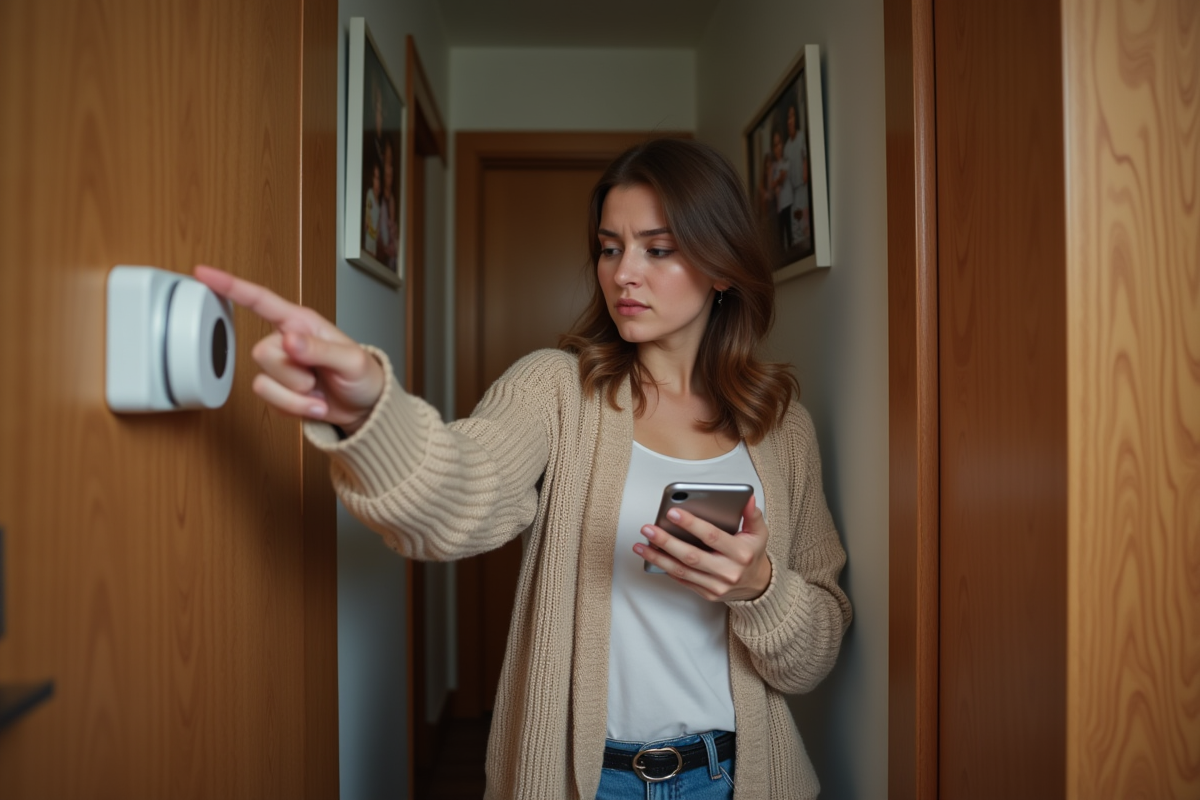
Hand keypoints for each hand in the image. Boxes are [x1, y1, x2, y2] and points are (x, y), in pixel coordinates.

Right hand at [193, 265, 384, 432]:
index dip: (231, 286)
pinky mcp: (278, 391)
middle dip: (292, 372)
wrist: (364, 407)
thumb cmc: (363, 375)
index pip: (260, 300)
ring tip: (318, 390)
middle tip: (318, 376)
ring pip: (264, 381)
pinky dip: (295, 408)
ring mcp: (280, 368)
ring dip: (296, 394)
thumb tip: (289, 339)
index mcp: (301, 323)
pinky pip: (270, 402)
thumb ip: (319, 349)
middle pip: (261, 353)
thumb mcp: (350, 360)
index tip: (203, 273)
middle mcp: (286, 341)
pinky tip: (314, 403)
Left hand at [634, 496, 771, 602]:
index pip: (712, 536)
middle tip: (648, 529)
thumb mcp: (758, 533)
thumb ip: (752, 515)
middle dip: (666, 541)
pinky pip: (683, 580)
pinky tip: (652, 557)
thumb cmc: (753, 554)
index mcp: (741, 553)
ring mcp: (717, 586)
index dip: (691, 524)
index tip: (672, 512)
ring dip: (658, 558)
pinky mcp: (707, 594)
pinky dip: (666, 568)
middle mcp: (728, 571)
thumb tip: (747, 497)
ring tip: (640, 545)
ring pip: (682, 570)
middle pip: (691, 556)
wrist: (757, 585)